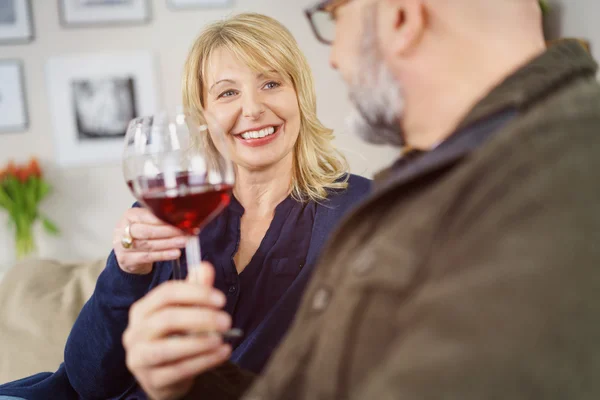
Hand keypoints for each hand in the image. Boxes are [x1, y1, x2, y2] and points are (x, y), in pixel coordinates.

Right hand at [113, 207, 188, 274]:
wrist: (128, 252)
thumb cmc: (141, 234)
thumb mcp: (146, 222)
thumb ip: (159, 219)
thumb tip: (181, 220)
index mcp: (129, 216)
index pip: (146, 216)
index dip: (163, 219)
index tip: (178, 221)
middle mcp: (122, 230)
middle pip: (146, 231)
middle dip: (167, 232)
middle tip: (183, 232)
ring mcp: (122, 246)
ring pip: (148, 245)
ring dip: (168, 244)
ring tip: (183, 242)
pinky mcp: (126, 260)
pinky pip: (148, 257)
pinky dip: (163, 255)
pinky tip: (175, 253)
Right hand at [123, 262, 232, 399]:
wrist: (166, 377)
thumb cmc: (175, 337)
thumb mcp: (187, 312)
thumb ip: (196, 290)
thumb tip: (205, 266)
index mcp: (142, 310)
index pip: (166, 293)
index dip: (195, 293)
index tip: (221, 299)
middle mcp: (135, 332)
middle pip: (166, 319)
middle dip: (200, 318)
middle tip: (226, 320)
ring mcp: (139, 358)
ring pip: (167, 349)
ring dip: (199, 343)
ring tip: (222, 339)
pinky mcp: (151, 381)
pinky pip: (178, 371)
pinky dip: (203, 361)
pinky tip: (222, 353)